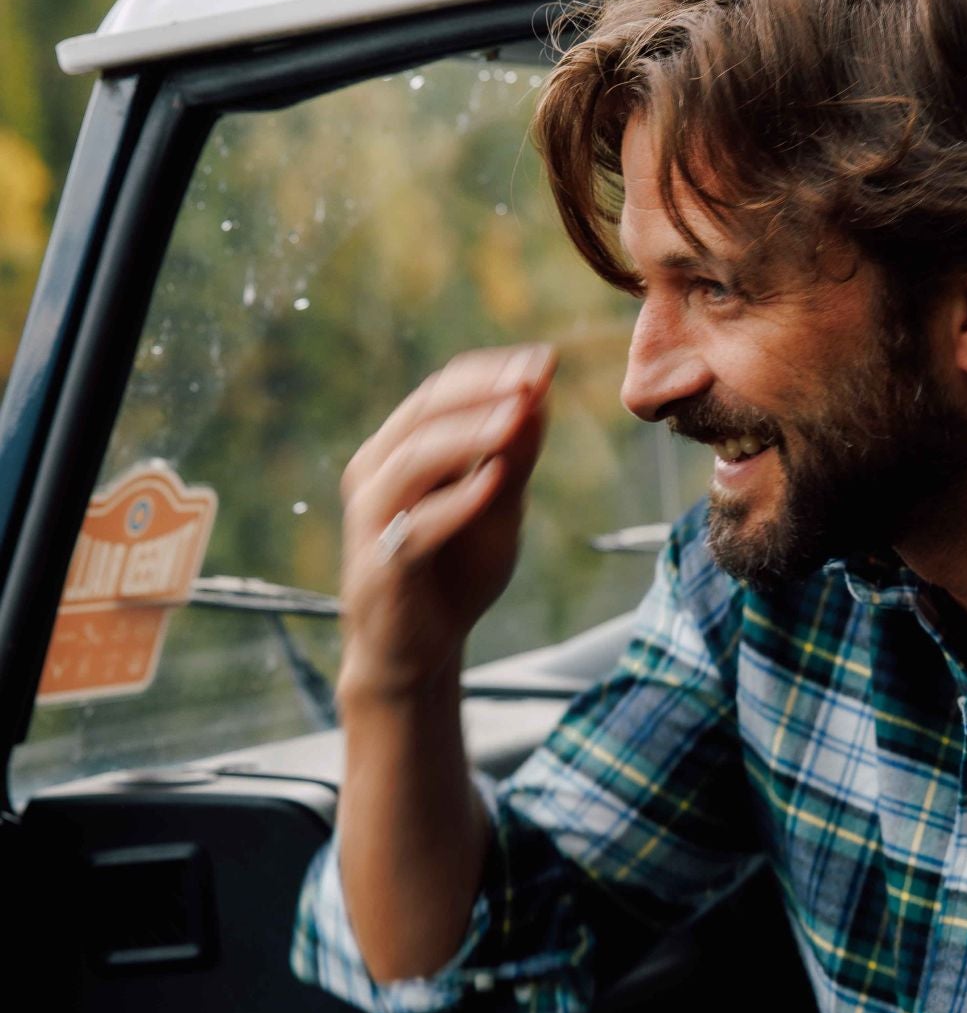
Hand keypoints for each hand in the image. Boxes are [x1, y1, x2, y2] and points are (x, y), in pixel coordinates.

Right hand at [338, 342, 556, 698]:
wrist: (417, 653)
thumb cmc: (455, 576)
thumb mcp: (497, 509)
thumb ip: (514, 456)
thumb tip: (540, 392)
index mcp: (400, 451)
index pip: (441, 392)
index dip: (492, 372)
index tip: (546, 358)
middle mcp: (376, 473)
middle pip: (425, 412)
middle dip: (483, 391)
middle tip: (534, 378)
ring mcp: (373, 517)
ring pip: (414, 459)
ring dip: (470, 434)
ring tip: (517, 416)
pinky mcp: (381, 565)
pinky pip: (417, 525)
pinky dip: (457, 501)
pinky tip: (496, 482)